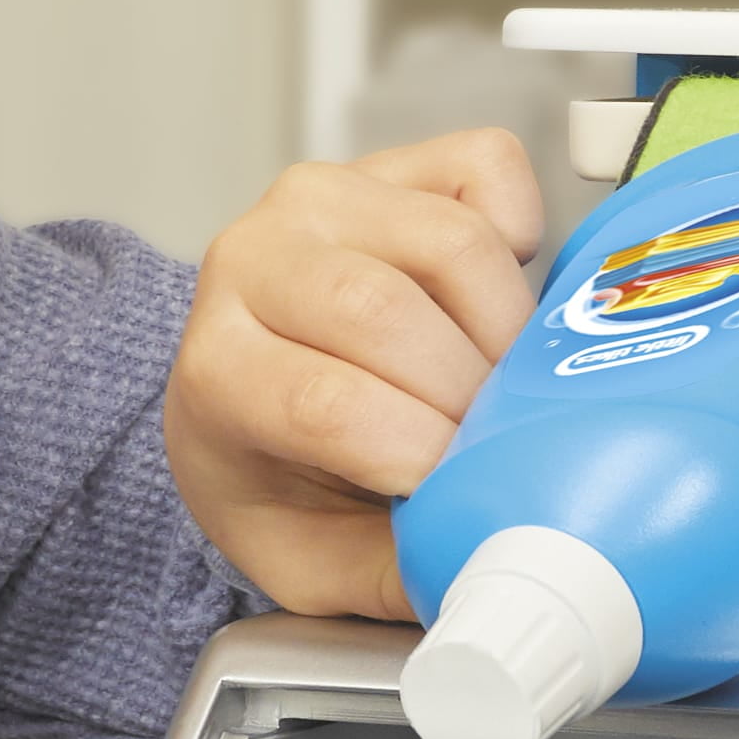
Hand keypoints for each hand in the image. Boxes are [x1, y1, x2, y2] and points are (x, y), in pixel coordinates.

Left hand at [166, 129, 545, 615]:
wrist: (257, 393)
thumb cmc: (287, 478)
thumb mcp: (316, 565)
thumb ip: (396, 573)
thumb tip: (490, 575)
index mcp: (216, 369)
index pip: (326, 402)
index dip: (419, 453)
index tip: (464, 488)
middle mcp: (254, 260)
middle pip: (387, 314)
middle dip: (471, 394)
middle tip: (501, 443)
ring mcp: (323, 199)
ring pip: (450, 243)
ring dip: (507, 328)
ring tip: (506, 384)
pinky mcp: (395, 163)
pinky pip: (486, 169)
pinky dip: (522, 232)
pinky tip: (498, 297)